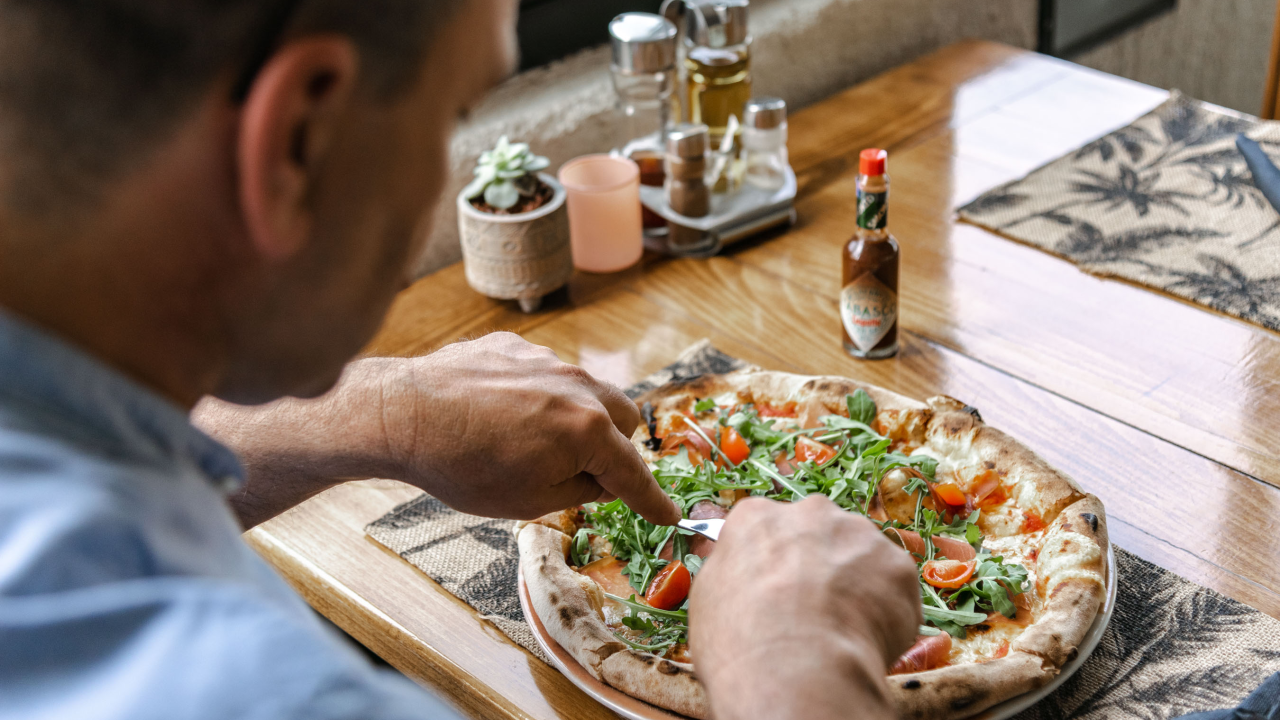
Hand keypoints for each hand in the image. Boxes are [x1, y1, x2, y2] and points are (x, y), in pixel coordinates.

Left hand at [372, 332, 678, 522]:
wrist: (403, 414)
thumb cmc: (463, 466)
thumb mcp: (530, 500)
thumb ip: (581, 487)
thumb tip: (601, 479)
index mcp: (588, 429)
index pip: (632, 472)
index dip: (652, 500)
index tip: (670, 516)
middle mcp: (578, 385)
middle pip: (623, 418)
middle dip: (614, 448)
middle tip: (583, 473)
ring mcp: (546, 358)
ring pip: (584, 391)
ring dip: (575, 419)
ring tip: (527, 443)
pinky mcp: (514, 345)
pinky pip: (545, 372)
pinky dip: (538, 396)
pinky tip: (500, 417)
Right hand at [689, 496, 920, 719]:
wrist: (797, 667)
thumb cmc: (740, 638)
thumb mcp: (709, 598)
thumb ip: (731, 571)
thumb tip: (742, 575)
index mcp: (758, 517)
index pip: (769, 530)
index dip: (775, 563)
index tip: (778, 589)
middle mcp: (811, 512)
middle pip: (820, 534)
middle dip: (821, 565)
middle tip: (814, 609)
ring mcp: (859, 535)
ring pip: (862, 557)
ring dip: (857, 584)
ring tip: (843, 629)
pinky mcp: (898, 565)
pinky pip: (895, 588)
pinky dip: (888, 611)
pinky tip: (868, 639)